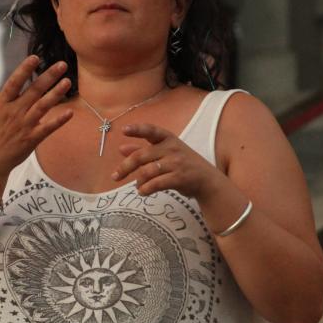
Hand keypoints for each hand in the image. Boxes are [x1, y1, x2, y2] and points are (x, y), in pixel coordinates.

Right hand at [0, 56, 71, 184]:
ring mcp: (24, 126)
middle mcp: (14, 113)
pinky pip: (48, 128)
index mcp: (1, 105)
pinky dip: (59, 121)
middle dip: (49, 77)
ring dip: (56, 93)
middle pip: (34, 91)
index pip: (14, 83)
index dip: (25, 69)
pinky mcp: (32, 139)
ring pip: (43, 106)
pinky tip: (70, 112)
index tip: (36, 58)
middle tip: (62, 64)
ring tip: (67, 81)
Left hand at [112, 123, 229, 201]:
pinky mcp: (180, 177)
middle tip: (115, 176)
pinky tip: (143, 192)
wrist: (207, 181)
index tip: (124, 130)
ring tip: (138, 187)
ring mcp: (177, 162)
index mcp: (168, 139)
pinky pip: (156, 183)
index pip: (151, 131)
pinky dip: (146, 189)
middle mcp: (172, 148)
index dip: (137, 130)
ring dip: (138, 181)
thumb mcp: (166, 153)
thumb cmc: (183, 164)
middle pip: (142, 156)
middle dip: (125, 167)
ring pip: (148, 171)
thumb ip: (143, 150)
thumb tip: (121, 149)